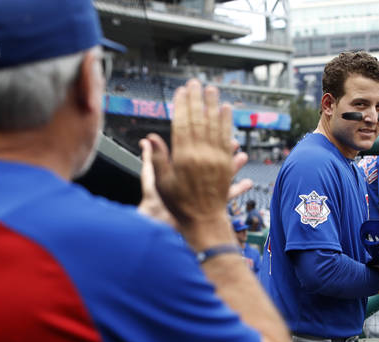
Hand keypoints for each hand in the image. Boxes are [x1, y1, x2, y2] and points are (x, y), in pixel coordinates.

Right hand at [139, 79, 251, 228]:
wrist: (203, 221)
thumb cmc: (180, 204)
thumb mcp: (161, 183)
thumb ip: (157, 159)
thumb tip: (151, 138)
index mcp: (183, 157)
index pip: (182, 124)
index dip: (182, 105)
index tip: (181, 92)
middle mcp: (201, 155)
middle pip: (199, 120)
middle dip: (197, 99)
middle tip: (196, 83)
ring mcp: (216, 158)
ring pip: (215, 126)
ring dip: (214, 106)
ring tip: (213, 91)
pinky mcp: (226, 164)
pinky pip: (227, 138)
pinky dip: (227, 123)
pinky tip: (227, 111)